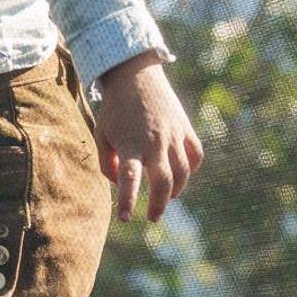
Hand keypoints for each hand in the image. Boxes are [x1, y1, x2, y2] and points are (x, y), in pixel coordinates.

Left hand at [94, 54, 202, 221]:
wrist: (135, 77)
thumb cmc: (114, 110)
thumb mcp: (101, 135)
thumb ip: (107, 163)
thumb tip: (120, 183)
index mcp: (130, 144)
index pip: (129, 179)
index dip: (128, 201)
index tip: (125, 219)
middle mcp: (155, 142)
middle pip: (165, 182)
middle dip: (159, 204)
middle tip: (152, 217)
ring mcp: (174, 135)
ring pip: (183, 172)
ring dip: (175, 190)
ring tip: (165, 198)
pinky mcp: (186, 128)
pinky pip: (195, 156)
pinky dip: (190, 169)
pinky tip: (180, 174)